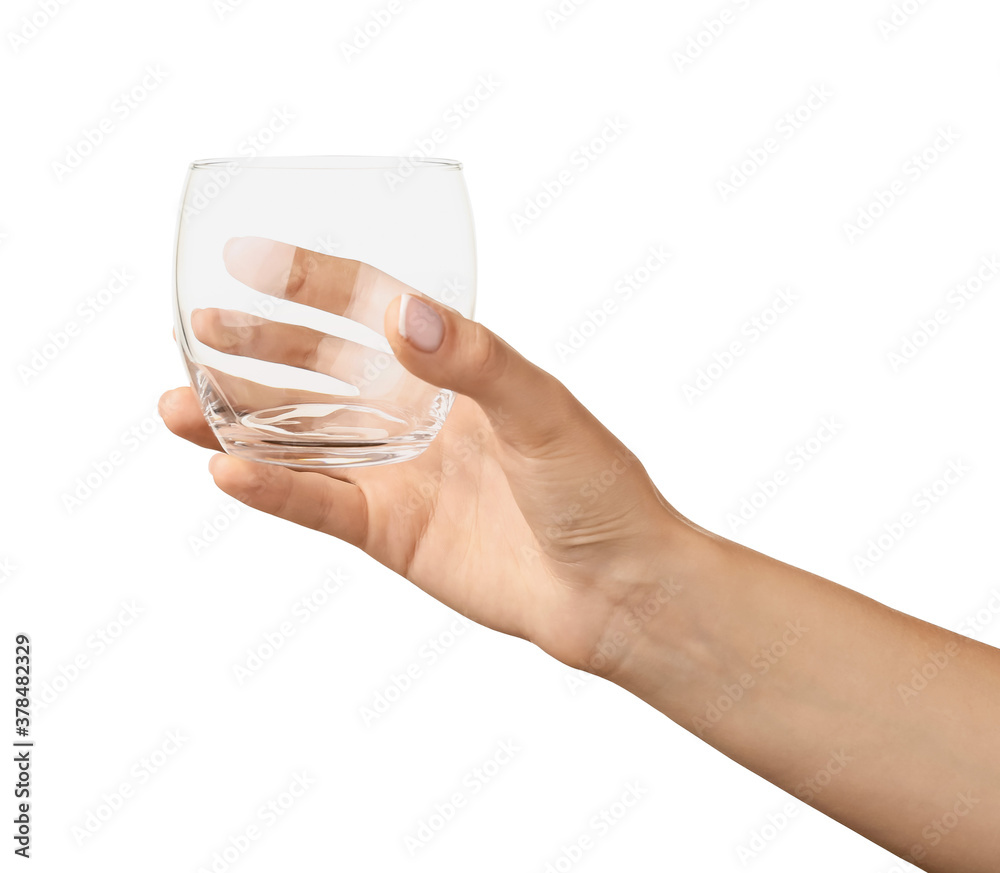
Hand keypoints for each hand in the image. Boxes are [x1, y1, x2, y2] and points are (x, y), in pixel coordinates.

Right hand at [161, 238, 689, 672]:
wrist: (614, 588)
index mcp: (453, 369)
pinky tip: (225, 467)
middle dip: (259, 348)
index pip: (371, 309)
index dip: (311, 281)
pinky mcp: (389, 531)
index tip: (246, 256)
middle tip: (198, 327)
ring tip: (175, 402)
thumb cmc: (598, 489)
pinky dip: (272, 488)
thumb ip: (474, 361)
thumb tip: (401, 312)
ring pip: (302, 439)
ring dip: (239, 422)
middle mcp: (417, 414)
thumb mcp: (544, 411)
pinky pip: (317, 503)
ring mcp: (398, 474)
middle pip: (320, 371)